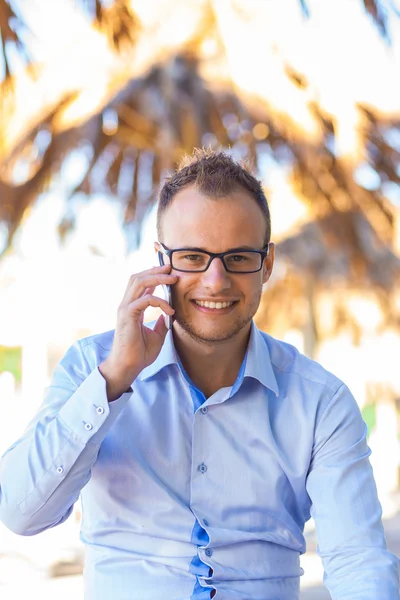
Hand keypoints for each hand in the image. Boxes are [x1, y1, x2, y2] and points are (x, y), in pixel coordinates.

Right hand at [99, 265, 176, 400]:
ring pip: (139, 283)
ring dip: (157, 277)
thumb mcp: (157, 334)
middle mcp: (126, 305)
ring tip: (172, 279)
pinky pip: (145, 300)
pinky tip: (169, 310)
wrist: (128, 367)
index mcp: (132, 307)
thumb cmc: (139, 353)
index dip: (154, 274)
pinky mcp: (127, 316)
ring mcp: (125, 309)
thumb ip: (161, 322)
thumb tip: (169, 313)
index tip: (169, 272)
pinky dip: (160, 302)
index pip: (140, 284)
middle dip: (155, 270)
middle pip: (138, 277)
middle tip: (171, 268)